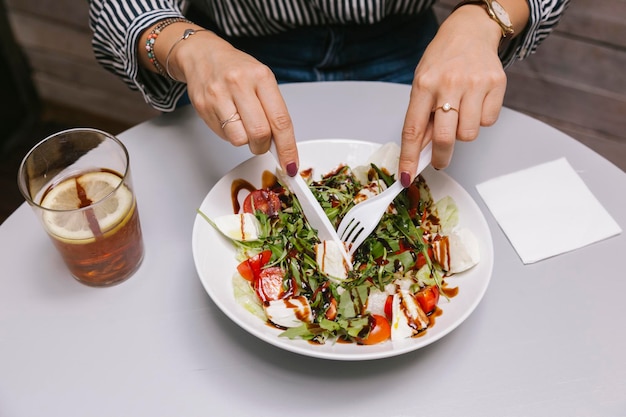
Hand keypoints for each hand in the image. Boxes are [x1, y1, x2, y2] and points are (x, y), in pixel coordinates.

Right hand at [169, 29, 299, 175]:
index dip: (287, 147)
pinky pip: (224, 135)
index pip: (280, 120)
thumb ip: (273, 110)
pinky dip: (230, 134)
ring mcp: (219, 95)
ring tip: (242, 124)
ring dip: (246, 141)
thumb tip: (282, 144)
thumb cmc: (236, 69)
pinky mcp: (203, 106)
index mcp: (261, 76)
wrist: (202, 54)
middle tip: (262, 142)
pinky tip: (228, 118)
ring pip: (240, 139)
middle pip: (260, 133)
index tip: (290, 164)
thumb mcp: (262, 80)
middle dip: (263, 146)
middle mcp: (239, 83)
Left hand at [398, 5, 505, 185]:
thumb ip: (422, 117)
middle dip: (441, 157)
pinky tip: (475, 102)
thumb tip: (421, 152)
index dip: (409, 158)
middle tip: (440, 160)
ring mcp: (475, 84)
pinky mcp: (496, 84)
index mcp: (424, 84)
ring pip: (469, 134)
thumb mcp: (422, 84)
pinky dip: (480, 119)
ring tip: (460, 114)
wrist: (470, 31)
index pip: (413, 129)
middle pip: (445, 138)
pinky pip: (488, 122)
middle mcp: (449, 84)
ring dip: (463, 133)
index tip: (406, 177)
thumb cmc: (442, 61)